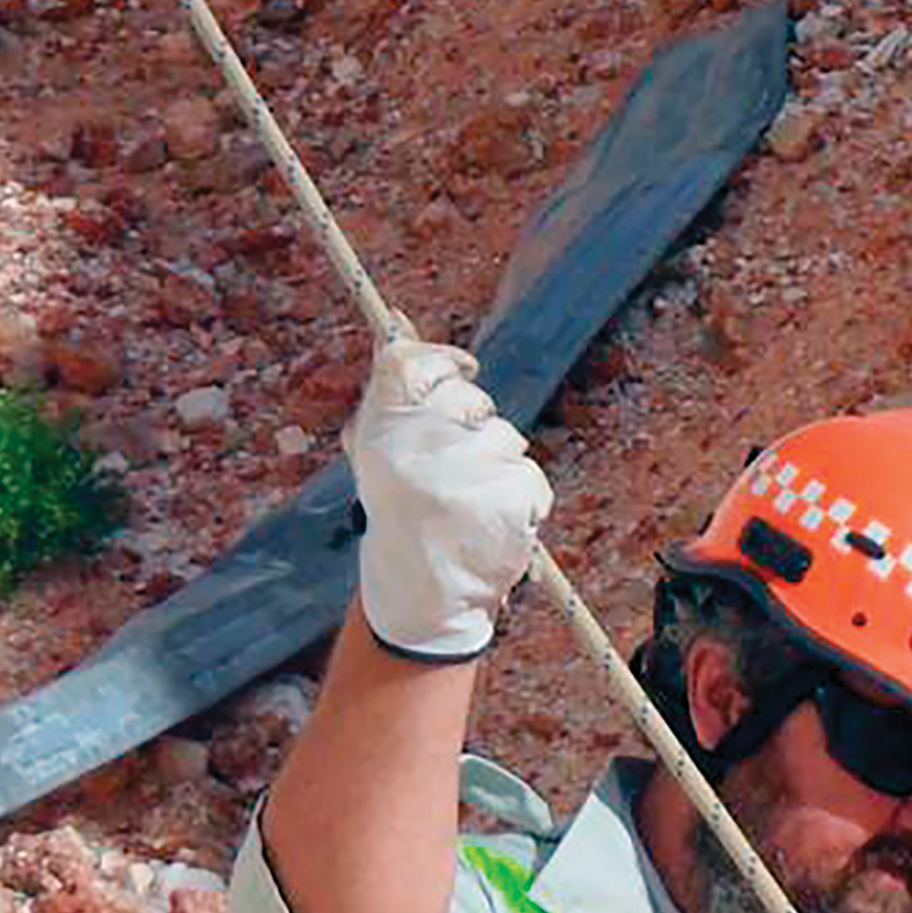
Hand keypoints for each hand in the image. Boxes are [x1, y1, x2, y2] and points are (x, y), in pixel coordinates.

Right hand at [348, 337, 548, 660]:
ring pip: (506, 439)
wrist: (422, 594)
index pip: (410, 361)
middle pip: (471, 399)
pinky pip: (531, 477)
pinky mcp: (508, 497)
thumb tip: (397, 318)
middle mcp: (418, 447)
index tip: (465, 370)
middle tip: (453, 470)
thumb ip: (393, 385)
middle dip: (474, 426)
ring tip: (470, 505)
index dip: (445, 361)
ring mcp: (465, 472)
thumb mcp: (382, 450)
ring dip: (498, 467)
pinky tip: (494, 523)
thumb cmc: (401, 513)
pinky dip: (523, 500)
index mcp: (381, 432)